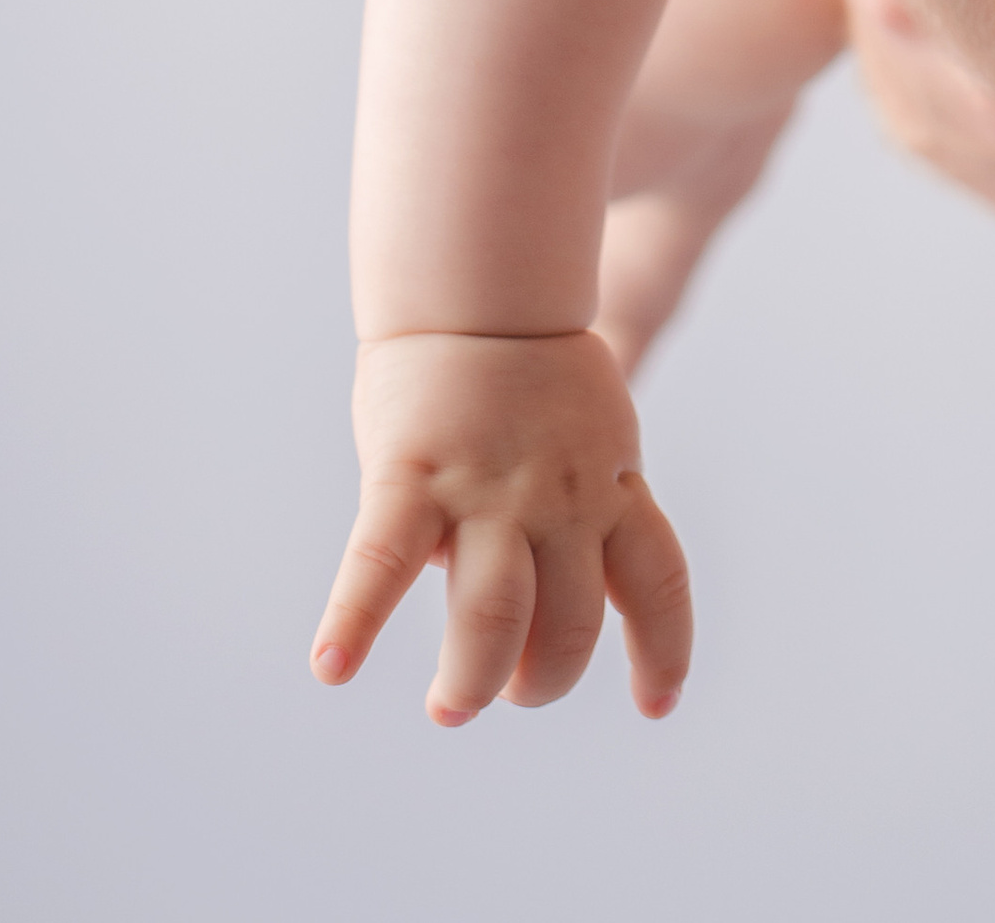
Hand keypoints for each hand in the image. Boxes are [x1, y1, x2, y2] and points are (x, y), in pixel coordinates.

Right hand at [313, 329, 690, 725]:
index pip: (658, 583)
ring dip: (471, 681)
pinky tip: (331, 668)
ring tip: (450, 707)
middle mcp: (561, 496)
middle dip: (538, 680)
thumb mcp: (594, 438)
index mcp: (611, 486)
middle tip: (502, 689)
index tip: (657, 706)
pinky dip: (353, 623)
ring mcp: (488, 488)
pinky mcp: (412, 475)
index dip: (663, 653)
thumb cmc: (530, 373)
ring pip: (493, 616)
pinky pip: (383, 562)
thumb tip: (550, 594)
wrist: (476, 287)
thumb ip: (587, 512)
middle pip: (569, 625)